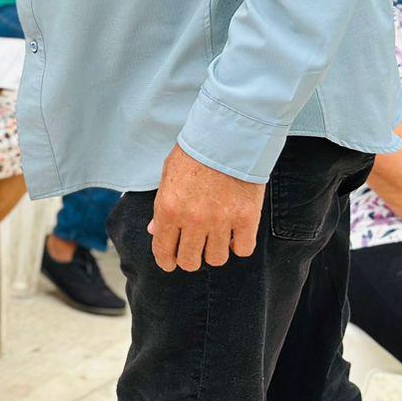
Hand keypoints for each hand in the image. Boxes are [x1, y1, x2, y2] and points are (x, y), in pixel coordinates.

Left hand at [148, 145, 263, 271]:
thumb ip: (161, 208)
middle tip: (194, 251)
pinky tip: (235, 235)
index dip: (166, 261)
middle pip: (190, 262)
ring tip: (215, 239)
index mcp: (169, 210)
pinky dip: (239, 246)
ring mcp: (221, 221)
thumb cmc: (193, 154)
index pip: (163, 250)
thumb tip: (155, 232)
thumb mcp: (168, 177)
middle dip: (189, 259)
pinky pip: (243, 250)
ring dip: (214, 252)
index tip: (170, 263)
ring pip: (217, 259)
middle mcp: (193, 220)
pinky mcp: (246, 219)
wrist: (226, 137)